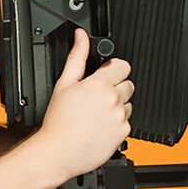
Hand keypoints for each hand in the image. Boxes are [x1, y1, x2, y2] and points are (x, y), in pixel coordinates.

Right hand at [36, 28, 133, 178]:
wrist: (58, 152)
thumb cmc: (58, 121)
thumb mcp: (64, 83)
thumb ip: (77, 56)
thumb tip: (81, 36)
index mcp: (99, 84)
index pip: (123, 66)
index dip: (113, 70)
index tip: (105, 76)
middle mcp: (113, 100)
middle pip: (128, 84)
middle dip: (115, 88)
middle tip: (96, 98)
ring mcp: (120, 117)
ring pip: (128, 104)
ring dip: (117, 106)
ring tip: (96, 114)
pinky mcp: (123, 133)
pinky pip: (126, 122)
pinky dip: (116, 123)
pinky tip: (100, 126)